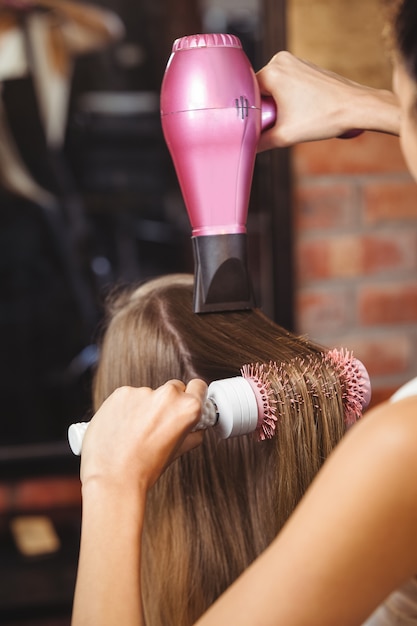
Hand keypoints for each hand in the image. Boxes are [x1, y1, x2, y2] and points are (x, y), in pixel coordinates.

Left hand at [79, 379, 206, 491]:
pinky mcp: (120, 393)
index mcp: (186, 408)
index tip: (185, 402)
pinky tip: (122, 427)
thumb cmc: (144, 469)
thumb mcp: (177, 452)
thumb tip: (195, 428)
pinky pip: (128, 397)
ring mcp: (142, 392)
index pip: (198, 387)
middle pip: (172, 389)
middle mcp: (166, 395)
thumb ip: (191, 435)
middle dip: (167, 404)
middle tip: (157, 425)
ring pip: (148, 394)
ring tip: (134, 432)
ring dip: (144, 407)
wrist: (113, 478)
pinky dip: (125, 408)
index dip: (193, 396)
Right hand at [256, 51, 398, 149]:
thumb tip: (247, 148)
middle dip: (264, 109)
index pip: (246, 93)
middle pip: (259, 90)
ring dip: (276, 105)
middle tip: (273, 126)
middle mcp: (281, 61)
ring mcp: (295, 62)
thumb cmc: (324, 117)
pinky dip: (287, 98)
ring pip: (273, 88)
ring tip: (288, 119)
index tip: (254, 126)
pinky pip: (286, 84)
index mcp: (272, 72)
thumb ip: (260, 142)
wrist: (356, 107)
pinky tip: (298, 111)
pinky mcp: (306, 67)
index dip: (249, 112)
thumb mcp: (285, 136)